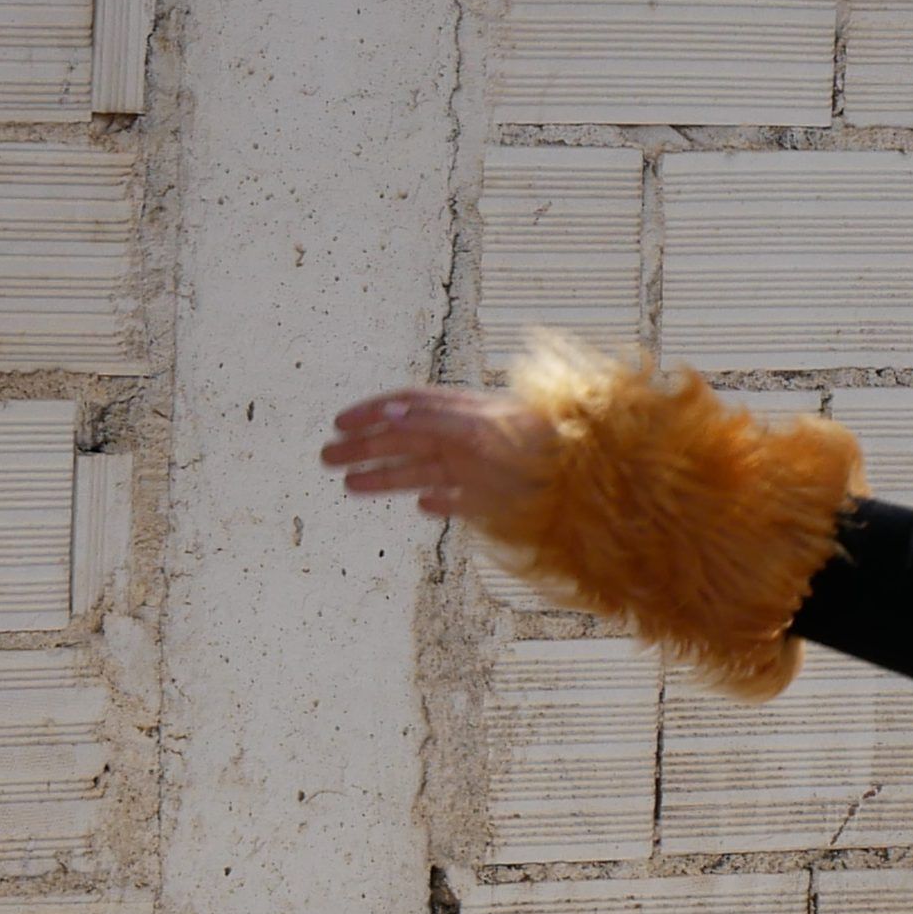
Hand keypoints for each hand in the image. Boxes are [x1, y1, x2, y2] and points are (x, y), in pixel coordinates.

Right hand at [320, 387, 558, 520]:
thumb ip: (436, 421)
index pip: (409, 407)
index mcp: (464, 415)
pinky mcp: (496, 498)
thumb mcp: (483, 429)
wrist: (587, 476)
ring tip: (350, 485)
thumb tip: (387, 414)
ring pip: (423, 470)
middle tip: (325, 457)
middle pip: (406, 440)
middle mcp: (468, 439)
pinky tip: (422, 506)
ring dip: (386, 476)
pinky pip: (461, 498)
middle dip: (365, 447)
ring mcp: (481, 468)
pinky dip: (439, 501)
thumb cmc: (538, 444)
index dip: (372, 413)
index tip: (338, 423)